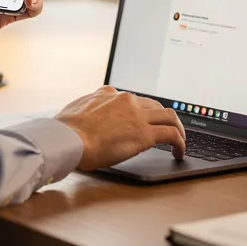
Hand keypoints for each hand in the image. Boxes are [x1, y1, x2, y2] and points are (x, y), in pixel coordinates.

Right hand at [55, 86, 186, 169]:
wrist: (68, 138)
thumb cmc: (66, 131)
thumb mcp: (75, 110)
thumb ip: (86, 110)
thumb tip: (85, 117)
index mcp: (108, 93)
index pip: (132, 99)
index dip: (141, 111)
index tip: (143, 121)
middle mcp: (125, 99)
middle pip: (154, 105)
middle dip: (162, 118)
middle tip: (166, 130)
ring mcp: (137, 115)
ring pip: (169, 116)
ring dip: (178, 128)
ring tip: (179, 141)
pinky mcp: (144, 133)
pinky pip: (172, 135)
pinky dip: (180, 142)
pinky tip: (179, 152)